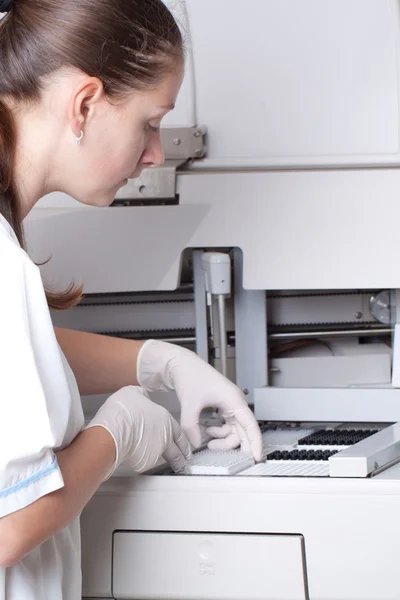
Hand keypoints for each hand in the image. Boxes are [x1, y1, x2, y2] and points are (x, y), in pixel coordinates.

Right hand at [86, 386, 191, 476]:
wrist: (115, 429)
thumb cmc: (123, 411)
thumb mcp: (134, 393)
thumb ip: (143, 397)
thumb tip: (142, 397)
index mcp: (165, 420)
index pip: (179, 432)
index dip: (183, 439)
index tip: (186, 444)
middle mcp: (164, 437)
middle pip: (179, 449)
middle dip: (184, 456)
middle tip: (187, 461)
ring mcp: (156, 451)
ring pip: (170, 459)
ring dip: (176, 465)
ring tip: (178, 469)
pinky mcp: (144, 463)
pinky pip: (146, 463)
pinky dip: (146, 463)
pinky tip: (143, 462)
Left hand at [137, 340, 261, 460]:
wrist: (182, 364)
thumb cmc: (191, 375)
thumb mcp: (189, 404)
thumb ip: (191, 427)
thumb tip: (196, 444)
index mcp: (233, 399)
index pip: (250, 425)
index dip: (255, 442)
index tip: (257, 457)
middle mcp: (235, 402)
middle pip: (243, 430)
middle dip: (234, 444)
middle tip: (226, 457)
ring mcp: (230, 403)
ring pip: (235, 429)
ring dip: (224, 439)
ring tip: (209, 442)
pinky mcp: (223, 405)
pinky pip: (227, 424)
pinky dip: (219, 432)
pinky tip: (208, 431)